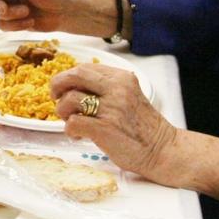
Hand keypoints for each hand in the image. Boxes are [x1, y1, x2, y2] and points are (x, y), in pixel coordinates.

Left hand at [50, 63, 187, 186]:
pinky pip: (73, 123)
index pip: (84, 68)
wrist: (163, 150)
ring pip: (69, 100)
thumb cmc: (142, 126)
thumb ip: (106, 88)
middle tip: (55, 98)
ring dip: (63, 112)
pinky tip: (78, 135)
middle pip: (74, 75)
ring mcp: (111, 108)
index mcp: (122, 78)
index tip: (65, 88)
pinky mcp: (105, 129)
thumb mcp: (128, 96)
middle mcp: (117, 89)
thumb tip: (72, 87)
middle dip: (57, 85)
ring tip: (72, 121)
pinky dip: (70, 130)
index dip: (68, 77)